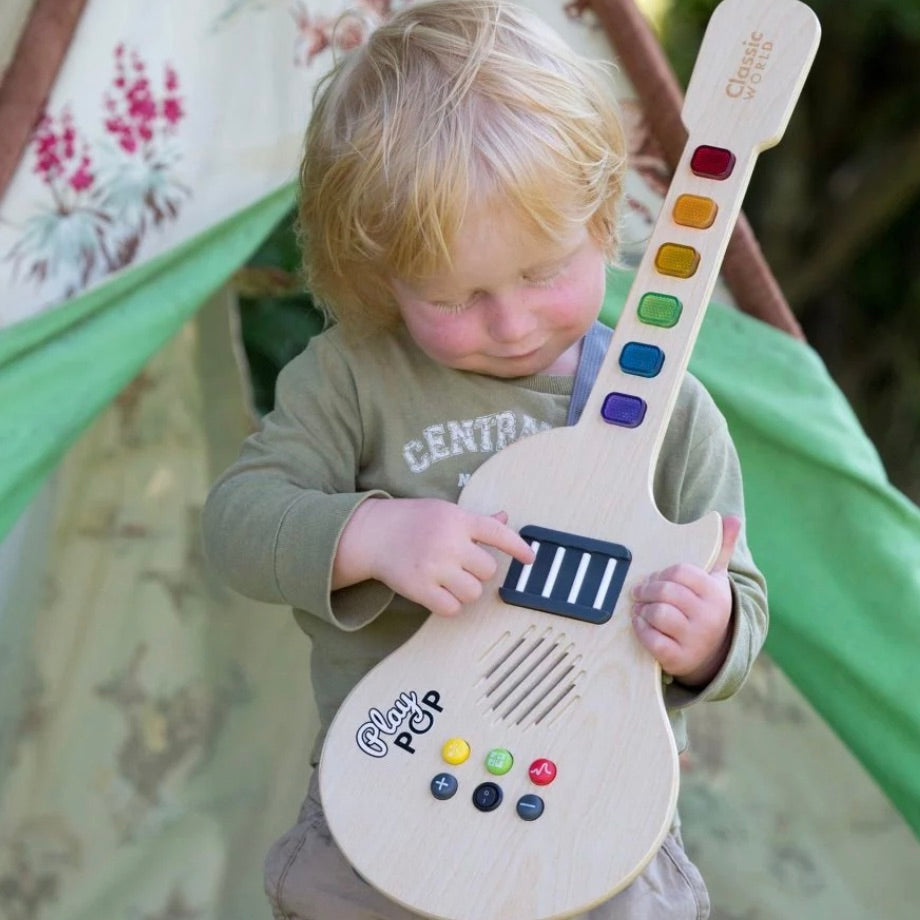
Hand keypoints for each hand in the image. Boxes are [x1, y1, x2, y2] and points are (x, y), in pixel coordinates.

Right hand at [334, 498, 534, 616]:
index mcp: (458, 519)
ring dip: (466, 591)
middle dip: (478, 572)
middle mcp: (448, 542)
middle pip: (488, 570)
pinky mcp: (419, 588)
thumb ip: (476, 520)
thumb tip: (504, 518)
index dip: (518, 547)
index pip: (497, 534)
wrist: (372, 533)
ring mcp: (433, 566)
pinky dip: (450, 605)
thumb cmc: (413, 521)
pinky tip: (439, 593)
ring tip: (449, 579)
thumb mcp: (445, 511)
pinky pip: (451, 608)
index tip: (530, 559)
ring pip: (473, 592)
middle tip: (461, 565)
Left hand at [630, 515, 740, 686]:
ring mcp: (695, 639)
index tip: (653, 578)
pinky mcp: (679, 658)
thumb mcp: (717, 579)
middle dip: (647, 590)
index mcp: (715, 593)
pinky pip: (652, 639)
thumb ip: (721, 548)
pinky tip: (640, 622)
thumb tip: (733, 518)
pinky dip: (641, 629)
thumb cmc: (707, 607)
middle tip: (638, 591)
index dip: (661, 573)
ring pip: (658, 614)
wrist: (714, 653)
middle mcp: (708, 617)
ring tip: (640, 607)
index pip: (681, 572)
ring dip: (643, 609)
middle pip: (666, 592)